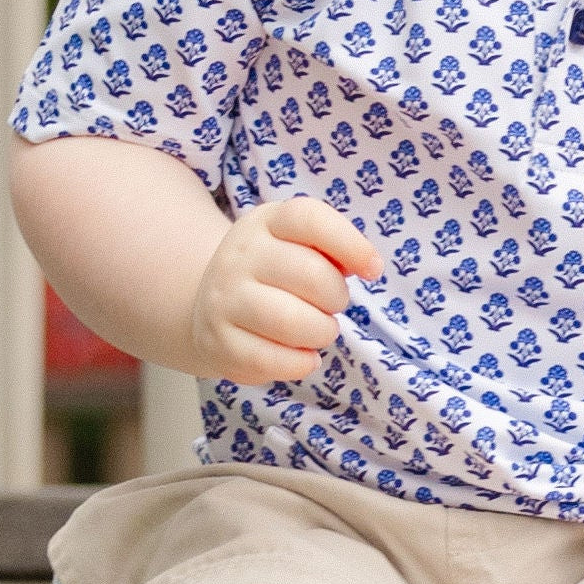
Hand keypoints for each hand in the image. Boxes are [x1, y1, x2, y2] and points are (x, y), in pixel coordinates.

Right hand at [181, 196, 380, 384]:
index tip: (373, 270)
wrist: (211, 304)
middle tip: (331, 306)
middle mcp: (240, 255)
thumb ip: (332, 248)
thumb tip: (366, 265)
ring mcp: (224, 299)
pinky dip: (301, 363)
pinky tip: (304, 356)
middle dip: (337, 298)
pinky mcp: (218, 342)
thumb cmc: (274, 272)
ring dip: (322, 332)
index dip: (350, 244)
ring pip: (293, 323)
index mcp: (266, 222)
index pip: (310, 219)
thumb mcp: (298, 244)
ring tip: (319, 331)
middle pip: (312, 276)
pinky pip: (272, 360)